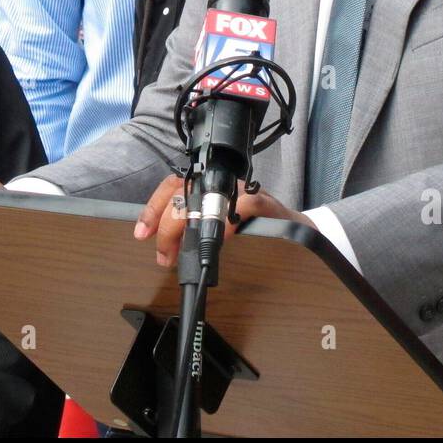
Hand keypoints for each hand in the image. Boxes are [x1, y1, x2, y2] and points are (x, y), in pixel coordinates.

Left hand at [133, 174, 315, 267]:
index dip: (154, 208)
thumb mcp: (222, 229)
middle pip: (184, 193)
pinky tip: (222, 239)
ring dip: (191, 226)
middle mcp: (223, 186)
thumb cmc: (257, 231)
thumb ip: (198, 231)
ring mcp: (244, 193)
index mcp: (209, 190)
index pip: (173, 187)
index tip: (142, 232)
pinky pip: (244, 205)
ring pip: (208, 198)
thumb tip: (168, 248)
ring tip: (183, 252)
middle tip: (164, 255)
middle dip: (168, 227)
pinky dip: (230, 223)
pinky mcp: (266, 204)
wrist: (300, 232)